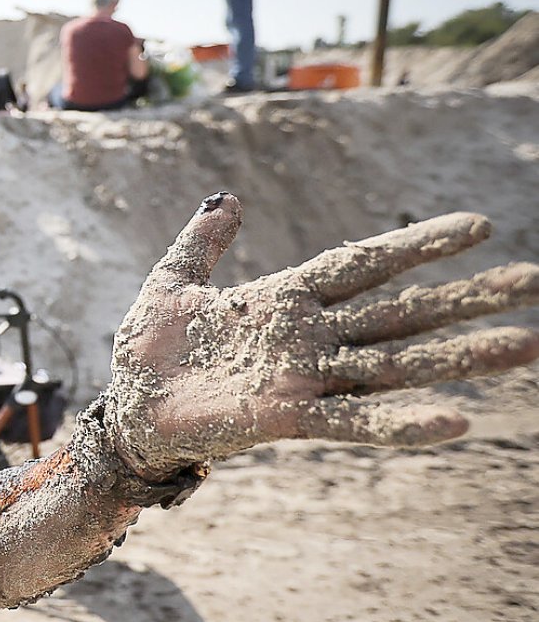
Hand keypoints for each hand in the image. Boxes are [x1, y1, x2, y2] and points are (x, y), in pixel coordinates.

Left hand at [105, 193, 538, 478]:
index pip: (366, 265)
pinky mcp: (284, 418)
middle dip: (466, 299)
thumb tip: (228, 198)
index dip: (418, 247)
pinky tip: (454, 421)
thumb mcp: (171, 281)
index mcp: (286, 299)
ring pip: (395, 364)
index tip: (478, 227)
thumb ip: (203, 242)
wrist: (123, 410)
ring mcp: (302, 379)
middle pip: (401, 313)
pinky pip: (352, 421)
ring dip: (459, 359)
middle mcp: (308, 338)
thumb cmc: (148, 351)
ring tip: (526, 346)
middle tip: (533, 284)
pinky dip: (401, 423)